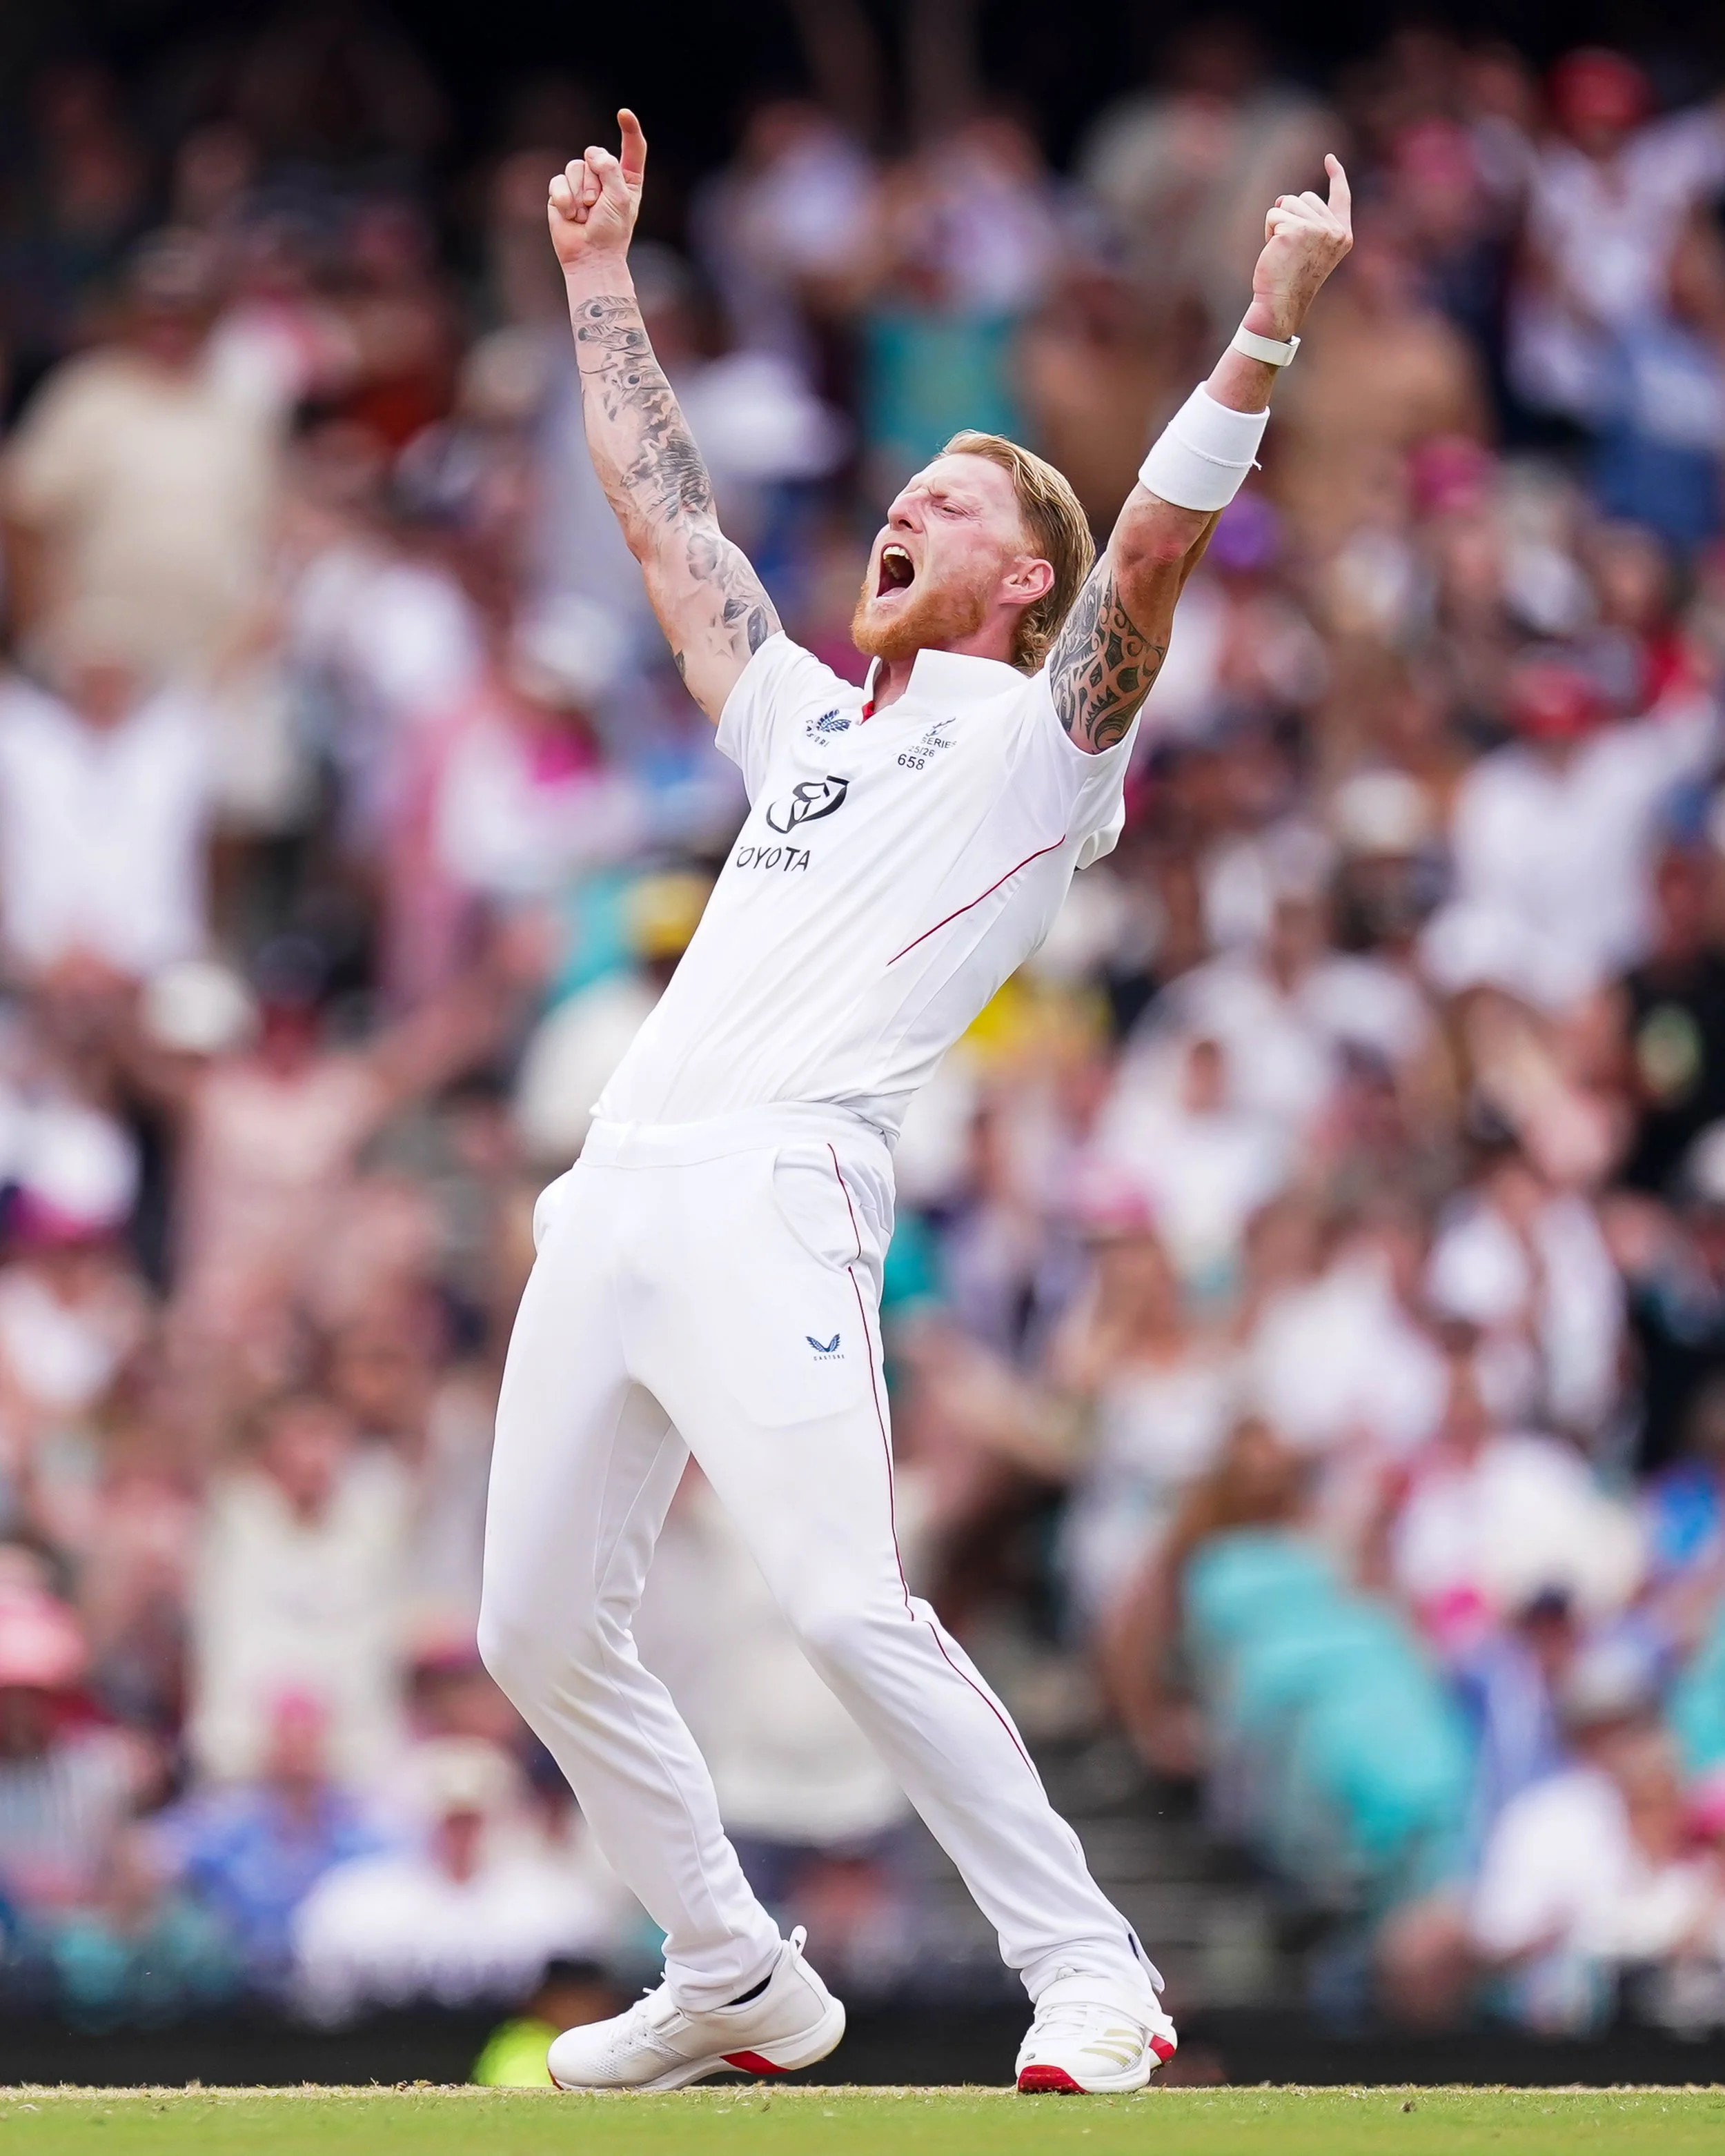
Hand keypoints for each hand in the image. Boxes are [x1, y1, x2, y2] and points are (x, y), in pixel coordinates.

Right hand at [548, 108, 646, 274]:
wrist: (590, 257)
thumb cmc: (611, 233)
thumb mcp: (621, 199)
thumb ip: (611, 170)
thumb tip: (592, 155)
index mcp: (627, 179)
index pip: (632, 149)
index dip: (629, 130)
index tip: (623, 114)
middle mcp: (604, 177)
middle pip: (595, 155)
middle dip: (595, 182)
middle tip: (598, 208)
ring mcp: (581, 183)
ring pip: (575, 166)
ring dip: (580, 194)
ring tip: (585, 215)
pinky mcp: (561, 191)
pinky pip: (558, 181)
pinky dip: (565, 200)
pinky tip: (571, 217)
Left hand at [1244, 152, 1351, 341]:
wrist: (1281, 303)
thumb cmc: (1291, 280)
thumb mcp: (1309, 249)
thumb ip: (1308, 223)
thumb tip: (1284, 200)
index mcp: (1343, 235)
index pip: (1341, 197)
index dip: (1336, 176)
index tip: (1329, 159)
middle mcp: (1335, 230)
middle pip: (1305, 196)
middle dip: (1290, 214)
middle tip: (1290, 247)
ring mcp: (1318, 229)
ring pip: (1288, 203)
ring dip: (1278, 223)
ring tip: (1282, 250)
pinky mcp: (1296, 230)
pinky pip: (1274, 215)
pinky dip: (1268, 231)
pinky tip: (1274, 251)